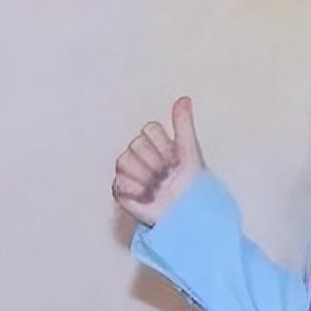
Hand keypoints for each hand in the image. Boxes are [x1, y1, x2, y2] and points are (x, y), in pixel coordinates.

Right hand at [112, 95, 205, 226]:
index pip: (149, 130)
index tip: (176, 158)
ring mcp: (128, 171)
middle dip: (156, 162)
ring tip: (158, 186)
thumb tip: (184, 99)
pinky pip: (120, 183)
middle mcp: (138, 153)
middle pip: (137, 144)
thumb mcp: (190, 150)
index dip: (164, 146)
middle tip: (168, 175)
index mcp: (154, 142)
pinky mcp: (121, 190)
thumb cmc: (191, 183)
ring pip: (125, 161)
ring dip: (146, 177)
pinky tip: (149, 196)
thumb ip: (184, 124)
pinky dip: (137, 191)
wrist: (187, 212)